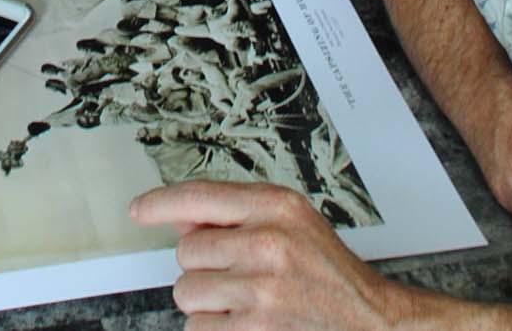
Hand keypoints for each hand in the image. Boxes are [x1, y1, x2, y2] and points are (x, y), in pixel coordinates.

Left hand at [129, 180, 431, 330]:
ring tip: (244, 302)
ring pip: (186, 292)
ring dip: (206, 303)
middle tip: (238, 276)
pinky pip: (199, 328)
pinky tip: (247, 323)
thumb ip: (238, 217)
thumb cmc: (330, 274)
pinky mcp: (256, 330)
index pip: (199, 195)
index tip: (138, 210)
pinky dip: (215, 330)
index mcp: (277, 207)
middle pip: (186, 251)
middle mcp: (268, 243)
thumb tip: (180, 219)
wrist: (373, 322)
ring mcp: (262, 290)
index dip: (159, 202)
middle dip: (203, 268)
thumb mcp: (293, 225)